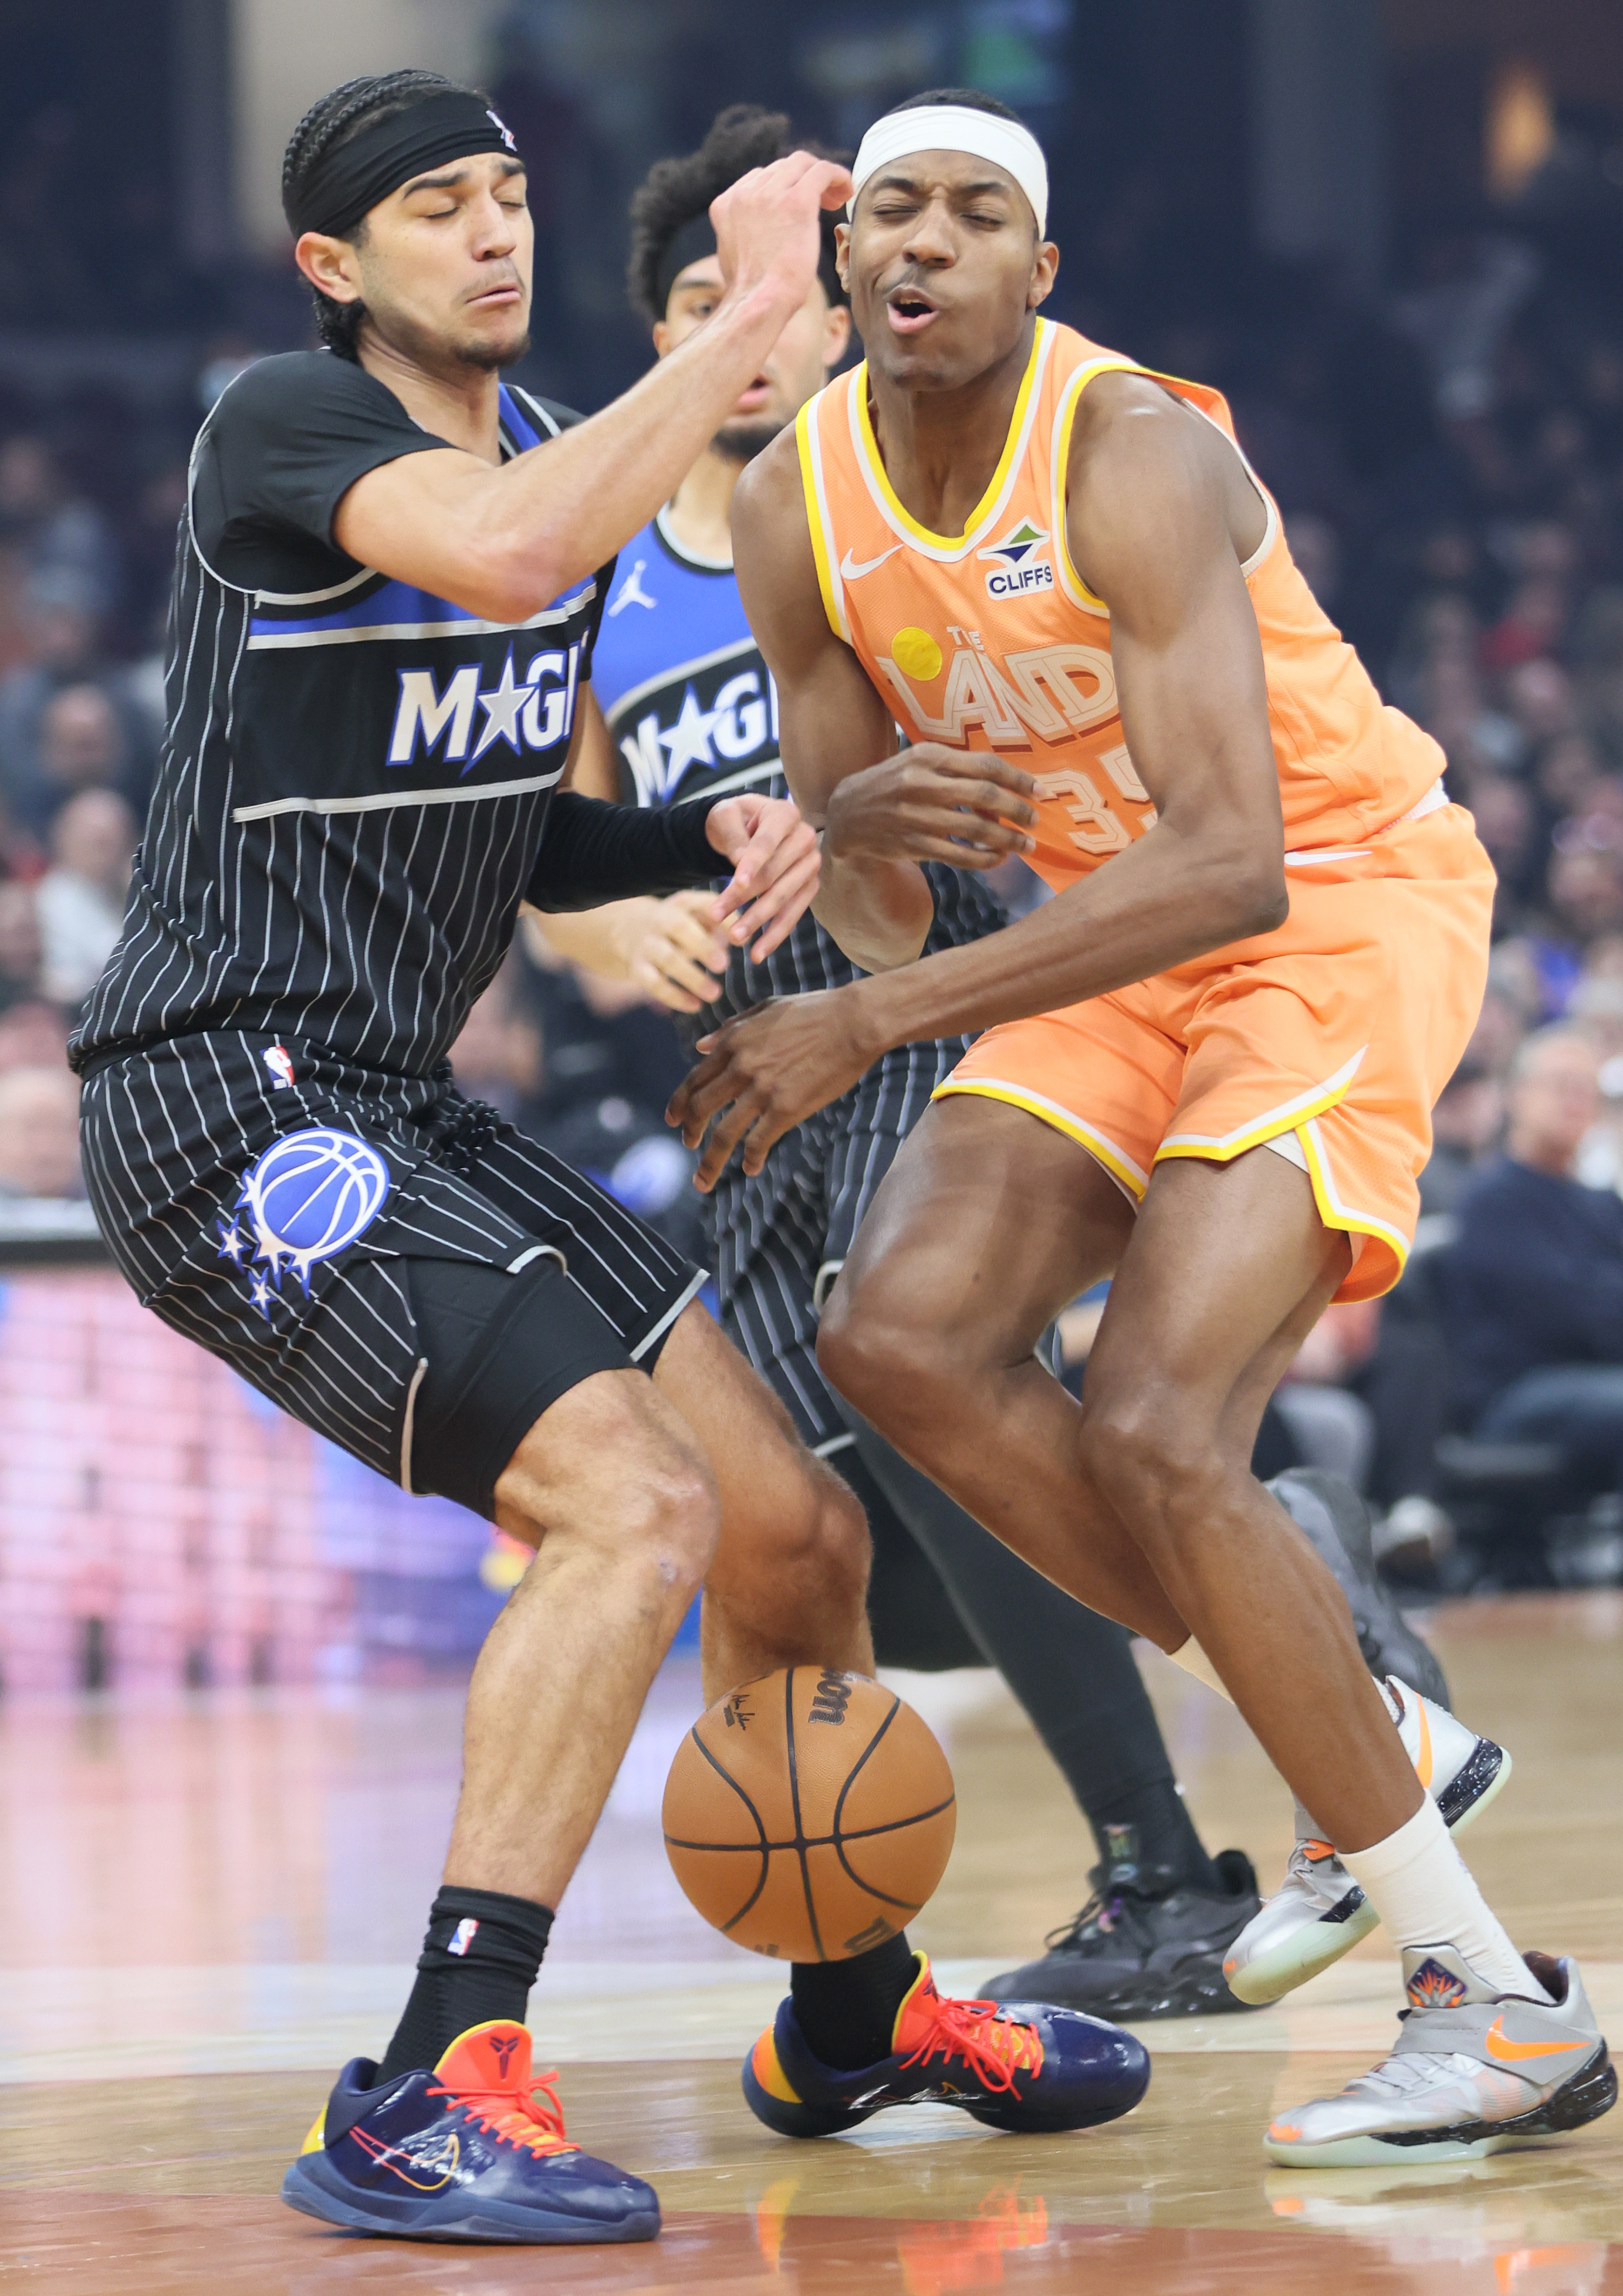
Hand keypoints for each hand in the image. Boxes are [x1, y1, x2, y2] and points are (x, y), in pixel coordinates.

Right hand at [620, 890, 728, 1014]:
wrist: (628, 928)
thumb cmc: (679, 924)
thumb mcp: (697, 914)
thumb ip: (722, 923)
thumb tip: (745, 939)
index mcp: (682, 903)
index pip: (704, 905)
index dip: (723, 921)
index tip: (740, 939)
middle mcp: (661, 919)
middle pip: (679, 928)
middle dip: (702, 946)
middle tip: (724, 965)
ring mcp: (647, 943)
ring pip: (667, 959)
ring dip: (691, 978)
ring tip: (715, 994)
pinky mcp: (637, 967)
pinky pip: (654, 983)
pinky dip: (674, 997)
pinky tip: (695, 1006)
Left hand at [667, 989, 874, 1188]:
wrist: (855, 1021)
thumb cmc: (816, 1011)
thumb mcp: (767, 1009)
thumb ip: (731, 1028)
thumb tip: (701, 1045)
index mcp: (734, 1042)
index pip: (695, 1080)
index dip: (679, 1103)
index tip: (673, 1120)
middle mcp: (741, 1067)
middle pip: (700, 1109)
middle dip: (689, 1132)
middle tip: (688, 1145)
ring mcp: (762, 1089)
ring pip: (723, 1134)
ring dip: (709, 1162)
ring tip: (703, 1180)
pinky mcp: (786, 1108)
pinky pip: (759, 1142)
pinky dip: (751, 1159)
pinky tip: (752, 1168)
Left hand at [705, 793, 820, 959]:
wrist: (748, 827)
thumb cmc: (734, 820)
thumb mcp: (724, 816)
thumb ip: (732, 835)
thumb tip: (741, 862)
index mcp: (784, 813)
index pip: (768, 842)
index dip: (753, 864)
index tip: (736, 884)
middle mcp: (804, 838)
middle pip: (773, 874)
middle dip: (743, 899)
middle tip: (715, 917)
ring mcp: (810, 864)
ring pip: (783, 898)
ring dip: (758, 921)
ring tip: (734, 938)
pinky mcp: (809, 887)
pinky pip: (793, 914)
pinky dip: (775, 934)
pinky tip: (758, 953)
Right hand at [711, 152, 853, 321]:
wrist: (759, 303)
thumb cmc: (754, 294)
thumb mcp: (737, 255)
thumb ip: (746, 232)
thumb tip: (763, 231)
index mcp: (726, 204)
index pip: (759, 178)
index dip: (784, 187)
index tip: (799, 205)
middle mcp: (744, 193)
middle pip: (782, 168)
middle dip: (803, 180)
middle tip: (823, 202)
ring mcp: (769, 194)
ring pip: (802, 164)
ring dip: (821, 177)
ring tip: (835, 200)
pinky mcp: (796, 201)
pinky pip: (822, 171)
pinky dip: (837, 176)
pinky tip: (846, 191)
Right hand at [825, 745, 1038, 868]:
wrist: (847, 815)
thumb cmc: (893, 783)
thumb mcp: (918, 762)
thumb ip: (956, 769)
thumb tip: (1004, 789)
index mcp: (928, 756)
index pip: (985, 765)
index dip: (1018, 780)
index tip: (1041, 792)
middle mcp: (923, 784)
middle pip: (985, 796)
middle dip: (1019, 810)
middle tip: (1035, 820)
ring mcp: (917, 816)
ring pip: (976, 830)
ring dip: (1009, 840)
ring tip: (1027, 845)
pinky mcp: (914, 845)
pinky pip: (960, 856)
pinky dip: (985, 860)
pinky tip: (998, 859)